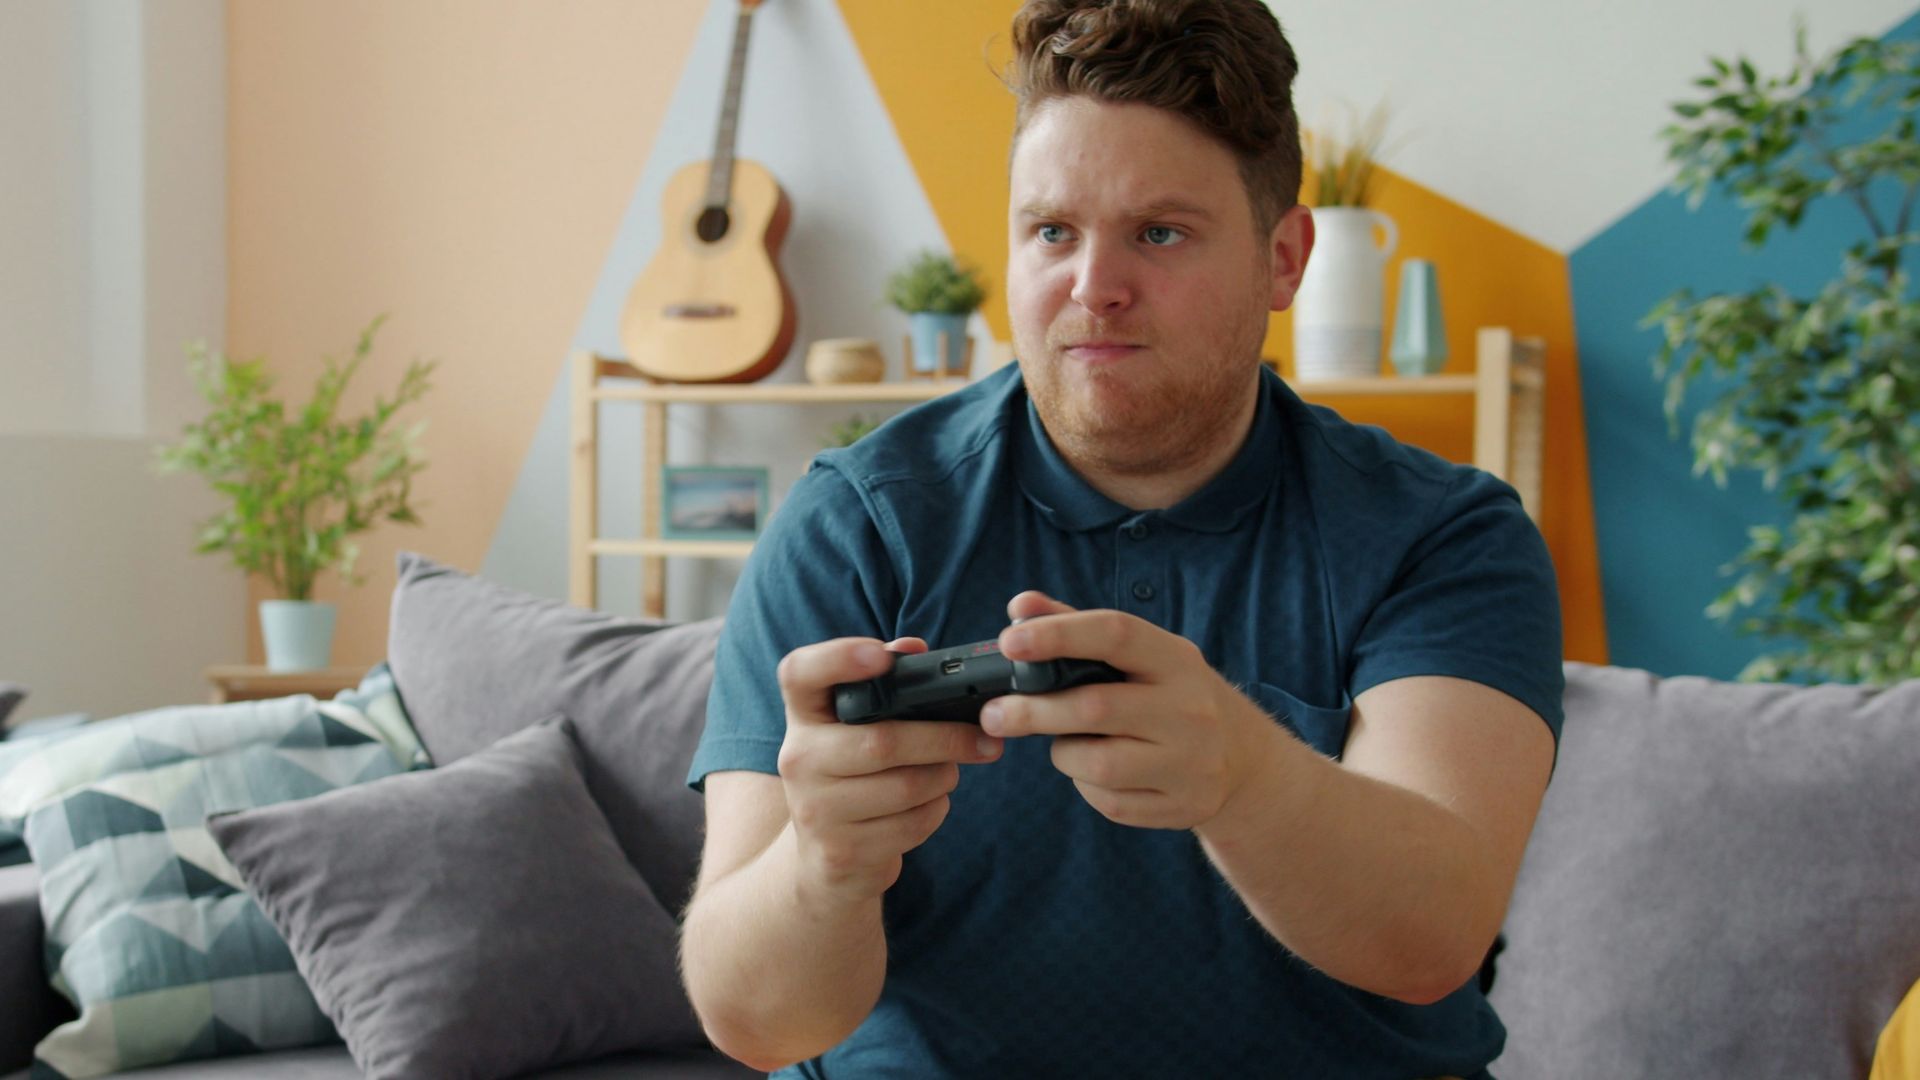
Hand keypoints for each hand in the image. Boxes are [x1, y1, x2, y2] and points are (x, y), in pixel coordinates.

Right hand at [774, 636, 1003, 907]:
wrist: (827, 860)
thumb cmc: (855, 774)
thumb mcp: (856, 728)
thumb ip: (885, 684)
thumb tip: (914, 648)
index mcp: (803, 716)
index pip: (800, 673)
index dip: (838, 658)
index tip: (881, 656)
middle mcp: (798, 758)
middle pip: (883, 742)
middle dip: (945, 738)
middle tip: (985, 738)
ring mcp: (815, 809)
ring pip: (906, 787)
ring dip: (944, 777)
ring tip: (949, 771)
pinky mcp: (841, 851)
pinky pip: (911, 825)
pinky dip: (935, 811)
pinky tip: (929, 804)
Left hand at [981, 592, 1277, 829]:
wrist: (1244, 760)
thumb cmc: (1172, 695)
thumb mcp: (1142, 655)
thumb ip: (1078, 627)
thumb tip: (1019, 607)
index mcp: (1176, 659)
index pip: (1115, 634)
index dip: (1058, 635)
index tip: (1009, 641)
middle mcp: (1190, 709)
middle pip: (1095, 707)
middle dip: (1033, 711)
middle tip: (993, 715)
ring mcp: (1191, 762)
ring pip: (1098, 763)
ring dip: (1064, 753)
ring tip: (1064, 742)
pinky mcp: (1182, 806)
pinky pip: (1110, 801)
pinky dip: (1086, 786)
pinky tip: (1094, 771)